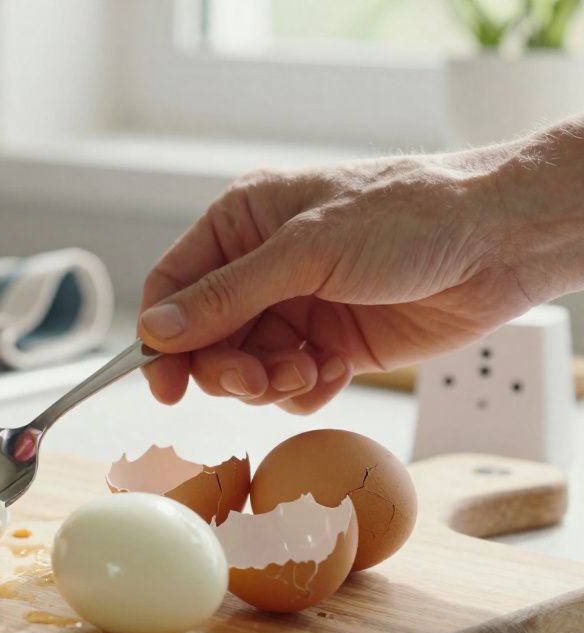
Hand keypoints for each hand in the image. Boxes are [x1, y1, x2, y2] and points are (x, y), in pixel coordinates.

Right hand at [137, 129, 583, 413]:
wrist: (499, 243)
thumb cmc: (409, 217)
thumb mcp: (305, 252)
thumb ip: (226, 296)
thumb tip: (157, 330)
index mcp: (242, 223)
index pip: (173, 286)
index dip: (162, 338)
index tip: (164, 384)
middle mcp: (261, 267)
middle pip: (204, 338)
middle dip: (226, 366)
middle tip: (257, 379)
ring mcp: (296, 308)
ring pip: (245, 367)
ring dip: (268, 381)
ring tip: (308, 371)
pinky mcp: (331, 345)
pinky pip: (290, 386)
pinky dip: (304, 391)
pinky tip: (334, 372)